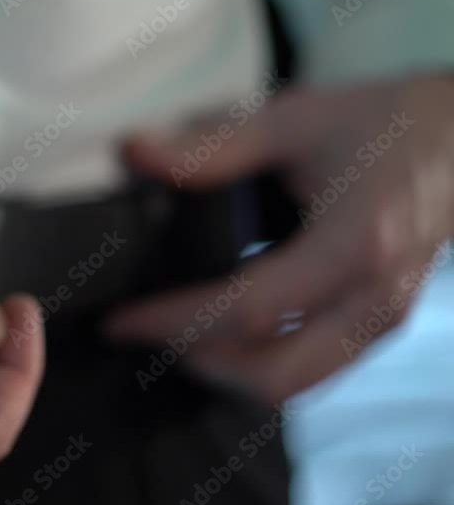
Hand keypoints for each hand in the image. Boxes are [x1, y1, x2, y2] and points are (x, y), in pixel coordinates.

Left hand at [107, 75, 453, 399]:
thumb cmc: (382, 122)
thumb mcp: (295, 119)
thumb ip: (213, 146)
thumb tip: (133, 153)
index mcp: (355, 247)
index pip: (248, 310)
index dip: (175, 322)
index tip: (120, 322)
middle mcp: (375, 300)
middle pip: (274, 376)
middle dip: (198, 361)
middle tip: (146, 334)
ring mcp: (383, 322)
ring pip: (293, 384)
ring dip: (225, 368)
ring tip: (174, 332)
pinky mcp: (379, 327)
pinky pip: (311, 369)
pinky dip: (256, 362)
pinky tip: (219, 330)